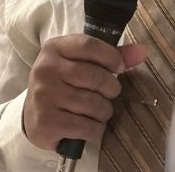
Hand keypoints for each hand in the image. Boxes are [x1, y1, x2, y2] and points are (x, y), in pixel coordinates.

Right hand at [22, 34, 145, 149]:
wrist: (33, 116)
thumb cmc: (64, 84)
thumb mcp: (82, 63)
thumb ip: (111, 55)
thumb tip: (141, 51)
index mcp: (54, 48)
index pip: (88, 45)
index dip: (111, 56)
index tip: (120, 67)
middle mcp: (44, 69)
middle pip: (93, 76)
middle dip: (111, 88)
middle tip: (112, 93)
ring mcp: (43, 96)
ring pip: (91, 103)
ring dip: (105, 111)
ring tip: (102, 111)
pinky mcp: (45, 122)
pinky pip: (84, 126)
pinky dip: (96, 129)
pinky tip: (92, 126)